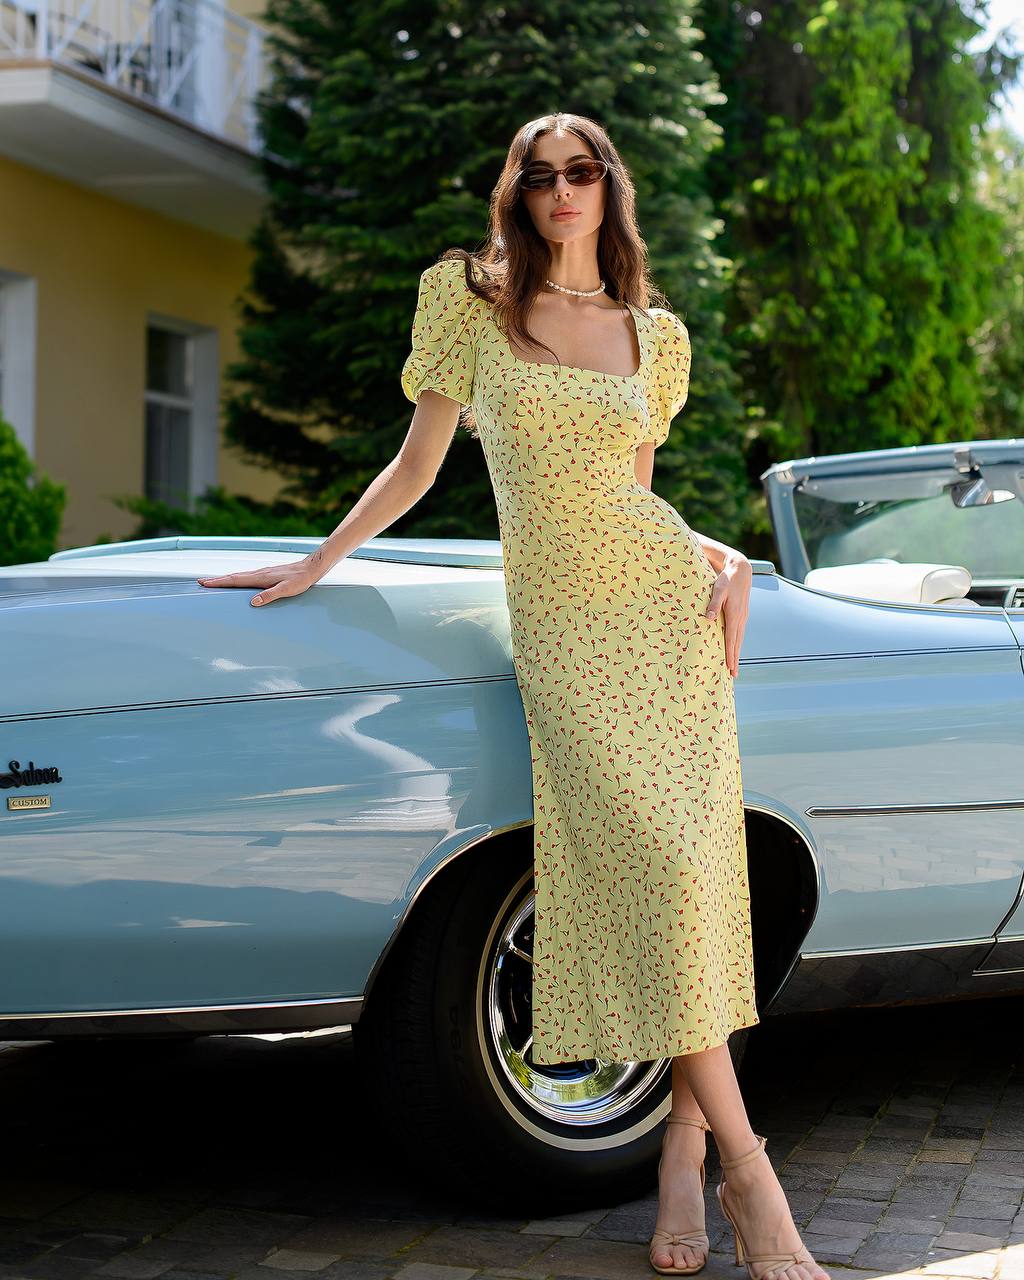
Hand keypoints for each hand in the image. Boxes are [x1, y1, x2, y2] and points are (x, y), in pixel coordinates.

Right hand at [196, 559, 319, 606]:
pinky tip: (236, 582)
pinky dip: (236, 579)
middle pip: (233, 577)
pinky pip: (246, 577)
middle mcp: (259, 573)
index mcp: (260, 577)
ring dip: (225, 579)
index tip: (204, 583)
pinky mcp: (267, 575)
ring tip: (213, 582)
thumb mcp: (286, 590)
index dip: (219, 583)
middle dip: (216, 580)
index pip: (235, 580)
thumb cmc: (300, 580)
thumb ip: (270, 595)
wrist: (310, 568)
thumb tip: (253, 602)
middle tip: (201, 582)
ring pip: (239, 577)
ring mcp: (262, 573)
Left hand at [705, 553, 750, 677]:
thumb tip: (708, 618)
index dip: (730, 654)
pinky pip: (739, 633)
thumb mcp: (718, 589)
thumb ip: (713, 603)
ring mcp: (743, 616)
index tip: (730, 667)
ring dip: (737, 653)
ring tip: (734, 667)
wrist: (741, 569)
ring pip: (739, 638)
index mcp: (734, 614)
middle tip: (733, 675)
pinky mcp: (742, 614)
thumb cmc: (726, 579)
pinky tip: (735, 648)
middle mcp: (741, 618)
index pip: (732, 639)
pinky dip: (737, 643)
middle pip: (737, 643)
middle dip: (735, 659)